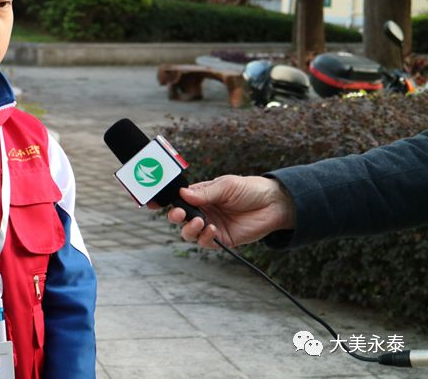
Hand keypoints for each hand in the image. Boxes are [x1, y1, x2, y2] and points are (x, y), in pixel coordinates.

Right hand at [166, 175, 296, 248]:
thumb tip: (183, 195)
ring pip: (189, 233)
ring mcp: (211, 225)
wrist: (273, 204)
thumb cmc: (250, 189)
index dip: (165, 202)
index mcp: (200, 195)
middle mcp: (203, 211)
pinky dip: (205, 237)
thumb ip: (205, 193)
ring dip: (190, 229)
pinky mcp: (222, 239)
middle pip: (179, 218)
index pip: (178, 199)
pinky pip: (206, 242)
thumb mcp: (226, 185)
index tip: (154, 203)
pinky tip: (213, 230)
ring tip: (200, 221)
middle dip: (174, 217)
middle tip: (178, 214)